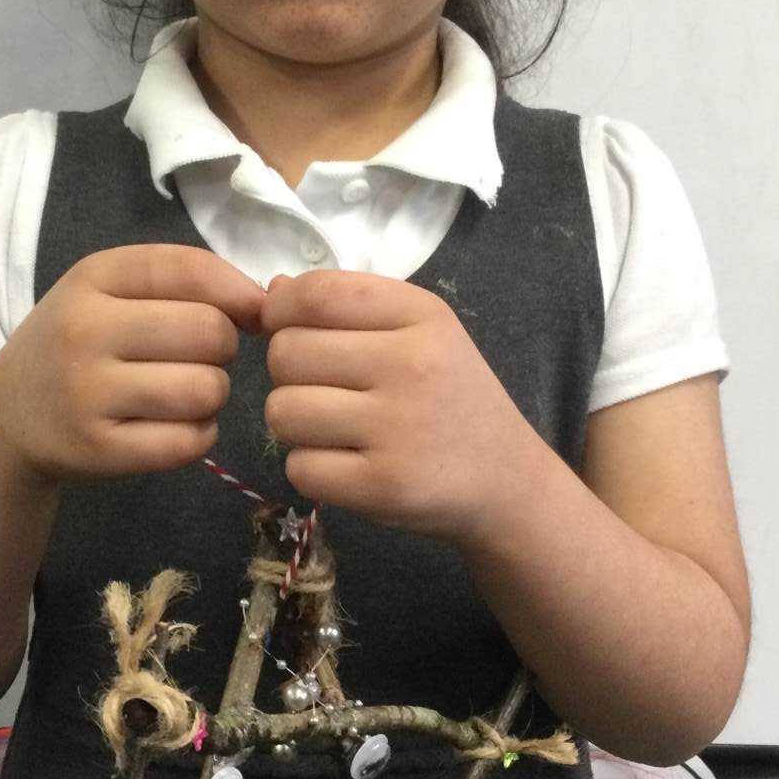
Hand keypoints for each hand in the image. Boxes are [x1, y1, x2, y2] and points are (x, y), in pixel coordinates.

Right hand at [0, 244, 263, 484]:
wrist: (9, 419)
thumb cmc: (78, 345)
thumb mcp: (111, 292)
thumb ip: (187, 281)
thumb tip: (269, 302)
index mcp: (92, 277)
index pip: (192, 271)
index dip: (239, 294)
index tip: (248, 315)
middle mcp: (83, 330)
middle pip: (210, 333)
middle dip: (222, 349)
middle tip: (197, 360)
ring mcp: (86, 393)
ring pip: (206, 390)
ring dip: (213, 395)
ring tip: (185, 394)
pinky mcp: (97, 450)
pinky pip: (188, 442)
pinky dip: (199, 437)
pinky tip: (176, 428)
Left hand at [260, 270, 533, 544]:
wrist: (506, 479)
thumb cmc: (451, 398)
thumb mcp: (422, 332)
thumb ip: (350, 306)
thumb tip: (271, 292)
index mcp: (422, 315)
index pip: (315, 294)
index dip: (280, 310)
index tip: (286, 329)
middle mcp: (412, 364)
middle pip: (286, 353)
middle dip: (290, 373)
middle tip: (326, 390)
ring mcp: (399, 428)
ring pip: (282, 411)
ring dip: (295, 423)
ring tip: (334, 428)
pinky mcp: (383, 486)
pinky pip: (298, 467)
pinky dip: (310, 469)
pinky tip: (345, 464)